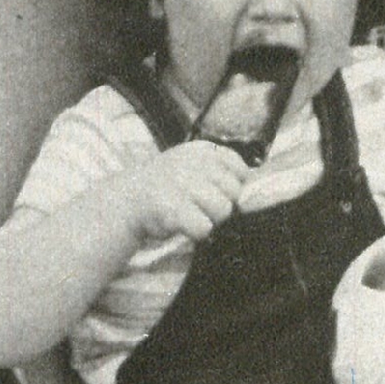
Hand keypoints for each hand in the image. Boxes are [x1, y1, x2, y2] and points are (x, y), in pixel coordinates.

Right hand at [126, 140, 250, 244]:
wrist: (128, 199)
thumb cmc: (169, 185)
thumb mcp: (193, 165)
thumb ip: (222, 170)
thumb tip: (256, 186)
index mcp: (203, 150)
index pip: (240, 170)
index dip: (233, 186)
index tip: (216, 191)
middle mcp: (194, 163)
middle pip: (235, 194)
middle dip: (222, 205)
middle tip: (199, 205)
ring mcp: (182, 184)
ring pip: (223, 211)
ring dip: (210, 219)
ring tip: (190, 214)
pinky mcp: (172, 208)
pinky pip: (204, 228)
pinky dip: (197, 233)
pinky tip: (183, 225)